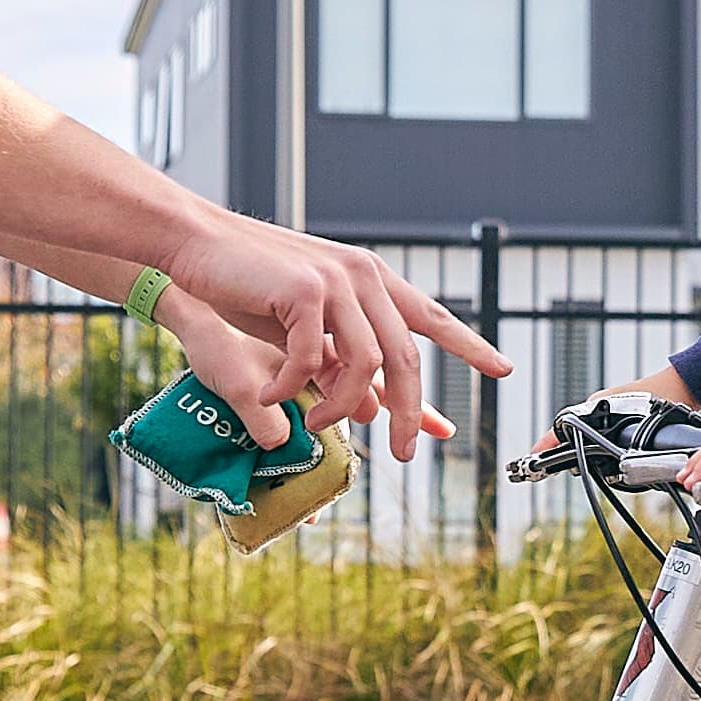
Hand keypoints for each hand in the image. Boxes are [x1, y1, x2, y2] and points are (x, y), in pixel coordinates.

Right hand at [162, 220, 503, 459]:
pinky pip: (313, 359)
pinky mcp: (306, 289)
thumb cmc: (248, 286)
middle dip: (409, 414)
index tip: (503, 369)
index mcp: (371, 281)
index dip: (470, 345)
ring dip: (341, 407)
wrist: (197, 244)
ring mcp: (338, 281)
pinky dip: (293, 388)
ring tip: (316, 423)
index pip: (432, 317)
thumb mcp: (306, 331)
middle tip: (403, 455)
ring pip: (366, 365)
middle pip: (407, 358)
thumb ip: (342, 365)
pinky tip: (273, 397)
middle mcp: (364, 277)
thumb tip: (374, 409)